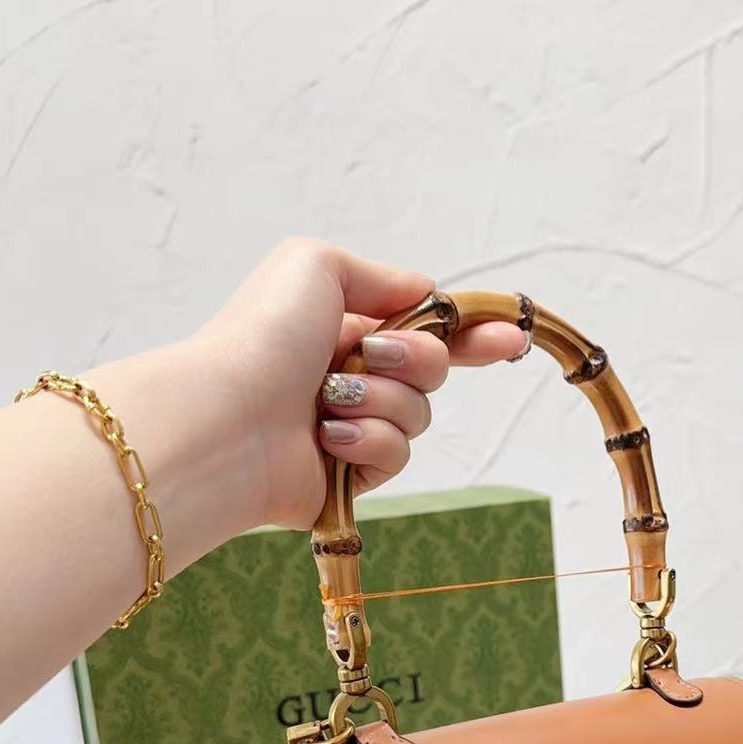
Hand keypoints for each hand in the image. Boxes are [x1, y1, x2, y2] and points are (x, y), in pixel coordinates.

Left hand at [192, 238, 524, 530]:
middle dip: (415, 360)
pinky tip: (326, 439)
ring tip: (328, 401)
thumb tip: (423, 294)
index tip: (512, 338)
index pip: (425, 329)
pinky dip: (367, 441)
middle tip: (372, 354)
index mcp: (344, 327)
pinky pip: (397, 456)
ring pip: (419, 415)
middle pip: (433, 370)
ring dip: (381, 399)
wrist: (229, 416)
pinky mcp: (350, 478)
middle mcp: (350, 376)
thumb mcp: (317, 266)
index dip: (472, 334)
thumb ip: (380, 275)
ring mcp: (351, 428)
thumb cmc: (262, 336)